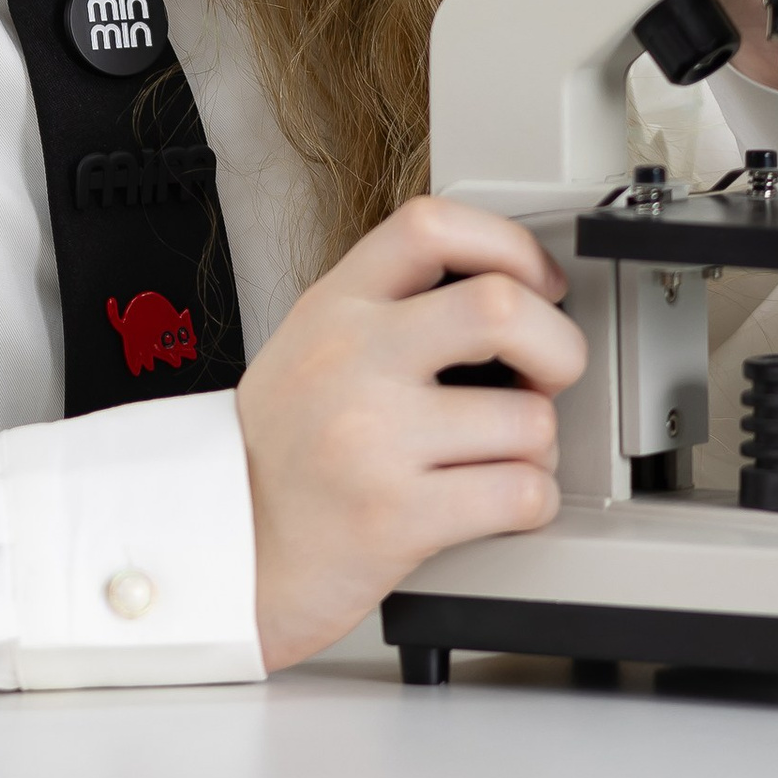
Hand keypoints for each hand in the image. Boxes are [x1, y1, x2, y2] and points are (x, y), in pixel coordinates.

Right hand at [235, 197, 584, 670]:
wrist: (220, 552)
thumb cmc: (274, 456)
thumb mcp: (308, 346)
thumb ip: (385, 309)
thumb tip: (502, 291)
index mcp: (334, 307)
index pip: (432, 226)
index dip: (509, 243)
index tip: (539, 280)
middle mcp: (353, 359)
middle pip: (500, 306)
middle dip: (558, 343)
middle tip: (550, 372)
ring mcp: (374, 438)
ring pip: (528, 418)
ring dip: (541, 445)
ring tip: (508, 455)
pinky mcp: (398, 517)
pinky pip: (520, 494)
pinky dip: (533, 501)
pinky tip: (500, 502)